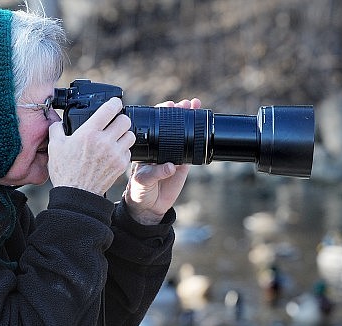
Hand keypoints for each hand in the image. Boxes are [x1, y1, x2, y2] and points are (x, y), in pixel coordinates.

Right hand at [47, 97, 135, 194]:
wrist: (77, 195)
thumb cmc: (65, 171)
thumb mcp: (55, 146)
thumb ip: (56, 129)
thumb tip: (56, 122)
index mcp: (89, 132)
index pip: (110, 109)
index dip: (115, 102)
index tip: (115, 103)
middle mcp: (105, 141)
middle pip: (125, 120)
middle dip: (120, 119)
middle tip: (114, 122)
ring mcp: (115, 154)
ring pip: (130, 135)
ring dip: (124, 134)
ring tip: (116, 137)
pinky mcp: (121, 165)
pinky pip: (129, 151)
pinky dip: (124, 149)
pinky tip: (114, 152)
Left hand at [123, 98, 201, 224]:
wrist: (149, 207)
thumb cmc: (139, 190)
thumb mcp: (142, 180)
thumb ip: (155, 173)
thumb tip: (171, 166)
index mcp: (147, 147)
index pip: (155, 126)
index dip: (162, 114)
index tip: (169, 105)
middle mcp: (160, 148)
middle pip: (171, 126)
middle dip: (179, 112)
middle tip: (186, 104)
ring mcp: (172, 155)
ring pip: (183, 135)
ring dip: (189, 120)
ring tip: (195, 106)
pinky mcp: (183, 166)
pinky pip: (191, 151)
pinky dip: (197, 141)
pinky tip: (202, 130)